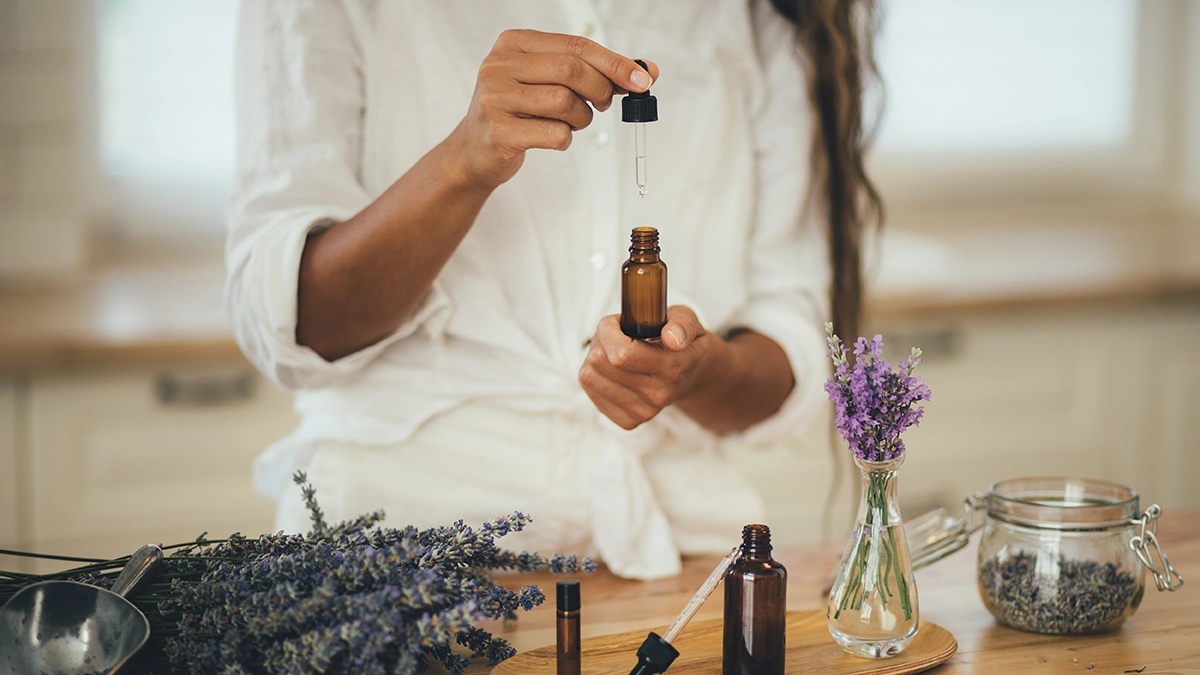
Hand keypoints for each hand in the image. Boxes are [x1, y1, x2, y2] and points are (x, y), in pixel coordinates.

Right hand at [446, 29, 658, 188]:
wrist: (475, 150)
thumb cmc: (519, 112)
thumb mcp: (551, 82)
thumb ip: (595, 73)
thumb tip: (647, 72)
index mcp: (513, 43)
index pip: (576, 45)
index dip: (615, 63)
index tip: (643, 80)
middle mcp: (499, 65)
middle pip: (572, 70)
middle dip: (601, 90)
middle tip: (603, 104)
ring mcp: (495, 98)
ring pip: (565, 102)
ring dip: (582, 118)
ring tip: (572, 122)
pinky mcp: (498, 132)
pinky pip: (555, 134)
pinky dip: (565, 139)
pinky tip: (552, 137)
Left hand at [579, 306, 721, 429]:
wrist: (689, 375)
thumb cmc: (681, 342)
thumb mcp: (688, 320)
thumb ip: (683, 325)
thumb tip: (671, 338)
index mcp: (673, 368)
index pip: (622, 354)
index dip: (609, 331)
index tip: (616, 321)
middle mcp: (659, 395)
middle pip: (599, 362)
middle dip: (600, 340)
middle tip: (616, 334)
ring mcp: (643, 412)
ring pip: (588, 376)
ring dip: (594, 356)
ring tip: (614, 350)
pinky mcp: (628, 421)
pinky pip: (589, 391)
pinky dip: (595, 374)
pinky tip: (613, 369)